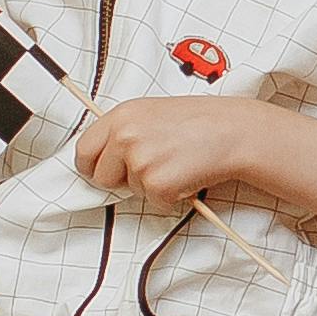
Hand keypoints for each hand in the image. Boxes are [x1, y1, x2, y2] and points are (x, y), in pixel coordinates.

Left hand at [74, 96, 255, 205]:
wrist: (233, 132)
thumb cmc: (200, 122)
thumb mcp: (153, 113)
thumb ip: (126, 132)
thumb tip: (107, 157)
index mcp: (122, 115)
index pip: (83, 149)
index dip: (92, 165)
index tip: (101, 170)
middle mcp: (125, 136)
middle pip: (101, 176)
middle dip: (122, 179)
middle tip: (151, 167)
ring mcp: (139, 160)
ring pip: (130, 191)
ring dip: (151, 185)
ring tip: (175, 163)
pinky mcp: (156, 184)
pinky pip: (153, 202)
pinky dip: (170, 196)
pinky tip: (185, 174)